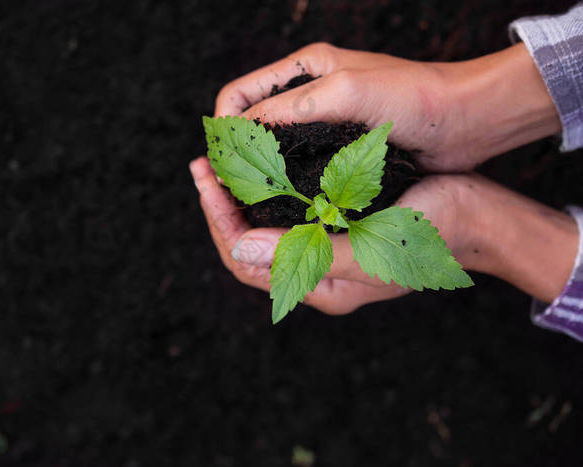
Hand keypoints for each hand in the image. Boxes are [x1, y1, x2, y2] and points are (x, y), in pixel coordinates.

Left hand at [190, 157, 577, 315]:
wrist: (477, 216)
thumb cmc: (431, 233)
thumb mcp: (366, 249)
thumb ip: (303, 254)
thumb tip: (239, 246)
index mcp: (320, 288)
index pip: (248, 262)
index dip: (221, 222)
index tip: (206, 183)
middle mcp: (316, 272)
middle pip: (249, 245)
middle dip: (221, 207)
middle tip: (202, 167)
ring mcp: (325, 248)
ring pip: (266, 227)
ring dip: (240, 197)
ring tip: (219, 164)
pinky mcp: (337, 224)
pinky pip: (288, 212)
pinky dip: (267, 190)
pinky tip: (257, 167)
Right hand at [215, 42, 560, 171]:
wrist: (468, 119)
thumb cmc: (414, 96)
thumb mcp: (347, 92)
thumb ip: (292, 106)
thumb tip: (243, 130)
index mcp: (304, 70)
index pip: (239, 95)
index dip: (224, 127)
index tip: (221, 162)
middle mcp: (310, 96)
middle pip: (252, 124)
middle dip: (236, 154)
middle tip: (228, 189)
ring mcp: (326, 124)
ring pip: (274, 148)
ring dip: (260, 171)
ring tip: (251, 201)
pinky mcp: (342, 150)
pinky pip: (301, 166)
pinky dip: (287, 182)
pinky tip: (285, 203)